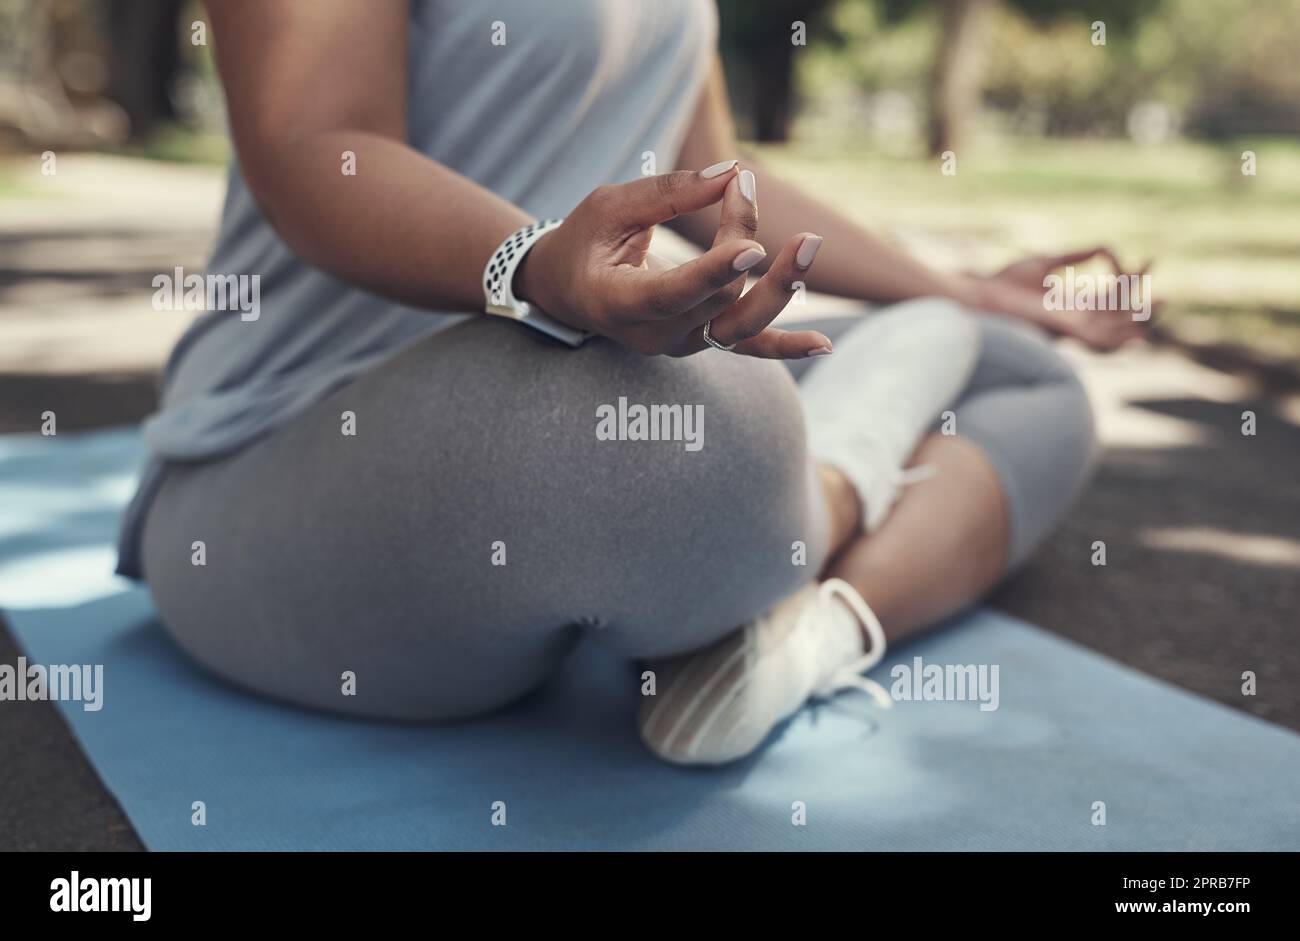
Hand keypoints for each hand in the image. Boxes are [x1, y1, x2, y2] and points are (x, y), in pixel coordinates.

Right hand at [517, 166, 830, 357]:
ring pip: (740, 326)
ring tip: (809, 244)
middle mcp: (654, 336)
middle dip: (740, 236)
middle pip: (717, 297)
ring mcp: (681, 345)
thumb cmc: (584, 241)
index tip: (752, 246)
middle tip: (745, 186)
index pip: (673, 294)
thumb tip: (732, 174)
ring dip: (781, 288)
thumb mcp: (610, 206)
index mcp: (619, 304)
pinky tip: (822, 344)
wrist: (568, 290)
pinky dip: (785, 346)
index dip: (714, 273)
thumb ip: (667, 192)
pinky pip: (748, 348)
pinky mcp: (701, 340)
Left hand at [971, 246, 1158, 351]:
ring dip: (1138, 323)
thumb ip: (1075, 257)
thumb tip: (1102, 246)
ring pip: (1115, 332)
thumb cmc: (1006, 283)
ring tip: (1161, 304)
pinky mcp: (1064, 332)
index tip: (1151, 259)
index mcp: (1073, 303)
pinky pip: (1098, 341)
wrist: (982, 297)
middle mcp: (1075, 319)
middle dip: (1144, 308)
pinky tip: (1137, 330)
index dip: (1134, 279)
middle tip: (1167, 296)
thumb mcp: (1046, 263)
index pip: (1113, 295)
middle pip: (1119, 318)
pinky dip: (1119, 338)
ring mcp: (1071, 328)